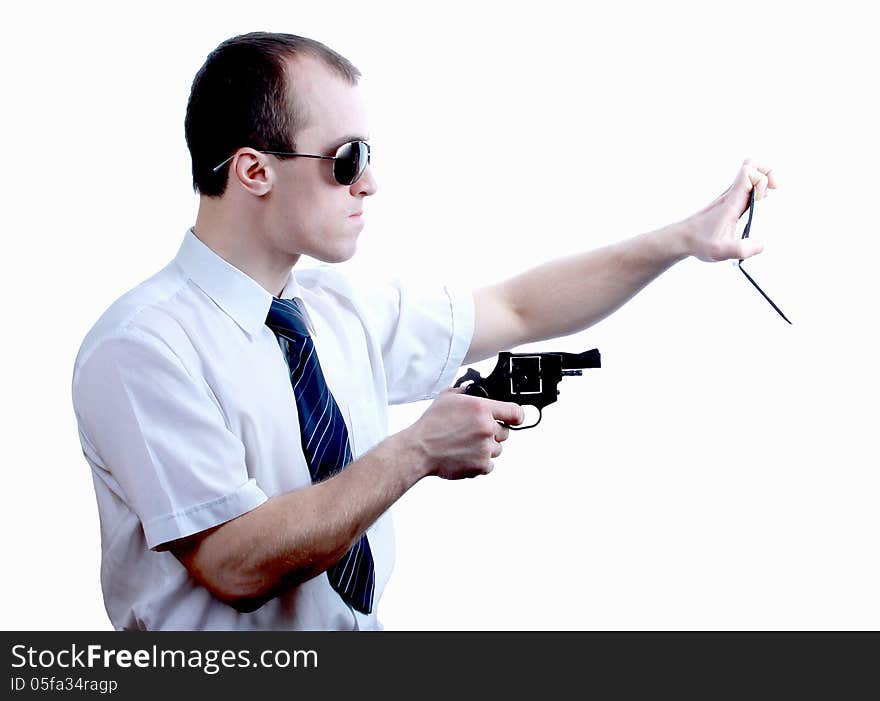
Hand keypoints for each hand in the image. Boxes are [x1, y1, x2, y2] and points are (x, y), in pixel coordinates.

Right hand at [406, 388, 523, 479]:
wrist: (419, 449)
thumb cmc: (430, 424)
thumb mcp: (446, 397)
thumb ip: (464, 391)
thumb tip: (472, 390)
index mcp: (482, 409)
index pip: (515, 412)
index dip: (516, 416)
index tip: (514, 419)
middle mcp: (487, 428)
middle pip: (505, 433)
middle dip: (493, 433)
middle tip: (475, 433)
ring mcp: (485, 448)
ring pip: (497, 449)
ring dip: (486, 448)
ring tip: (466, 445)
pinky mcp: (481, 466)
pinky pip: (489, 465)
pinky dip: (479, 462)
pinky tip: (465, 455)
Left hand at [688, 159, 778, 261]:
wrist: (682, 239)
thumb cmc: (699, 243)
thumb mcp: (720, 252)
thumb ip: (741, 249)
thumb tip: (761, 245)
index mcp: (731, 201)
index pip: (748, 172)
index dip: (762, 180)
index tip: (761, 199)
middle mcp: (731, 194)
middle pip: (751, 165)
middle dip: (767, 173)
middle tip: (771, 190)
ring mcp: (730, 195)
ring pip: (749, 171)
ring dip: (763, 179)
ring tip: (763, 197)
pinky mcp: (729, 200)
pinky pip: (746, 183)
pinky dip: (757, 186)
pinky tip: (757, 202)